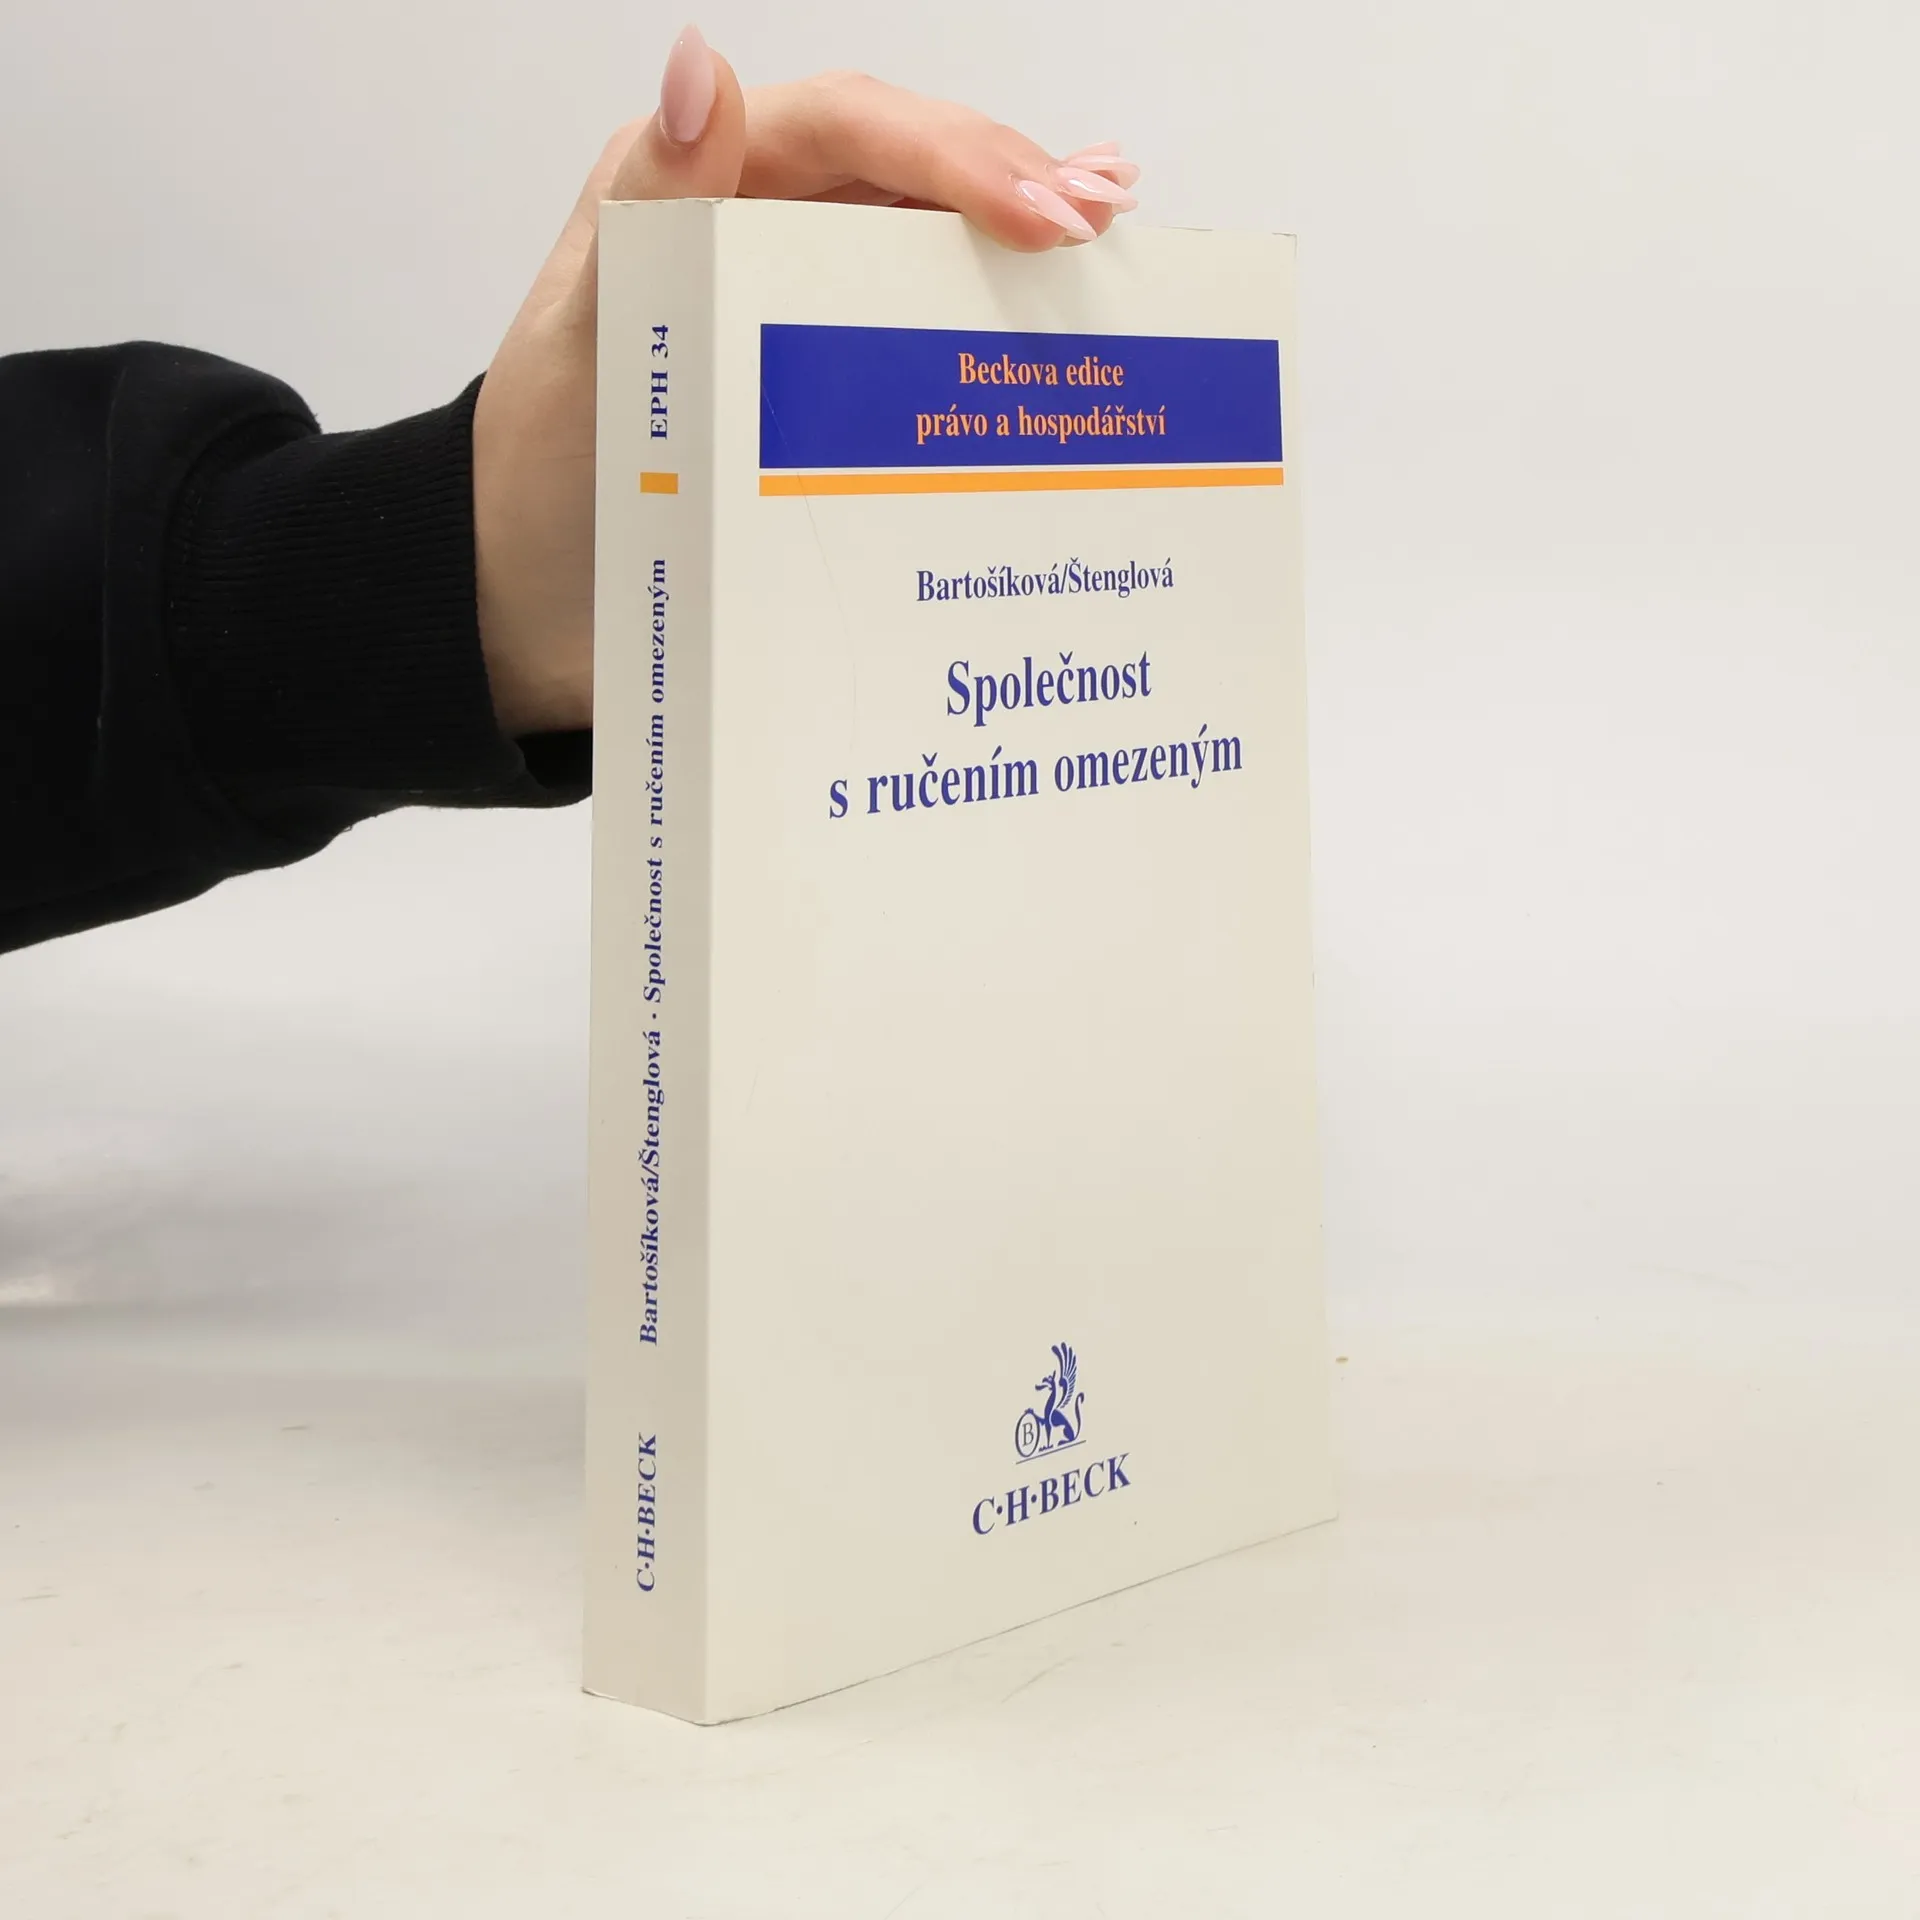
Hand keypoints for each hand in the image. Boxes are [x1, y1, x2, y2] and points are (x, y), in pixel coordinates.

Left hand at [471, 27, 1141, 738]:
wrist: (533, 607)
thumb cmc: (541, 481)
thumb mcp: (584, 345)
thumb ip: (646, 212)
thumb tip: (701, 69)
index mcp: (693, 186)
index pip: (847, 132)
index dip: (953, 158)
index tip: (1043, 216)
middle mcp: (757, 228)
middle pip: (907, 174)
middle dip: (1012, 186)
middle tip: (1103, 226)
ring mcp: (796, 306)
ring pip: (927, 245)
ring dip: (1020, 245)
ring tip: (1115, 246)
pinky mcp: (823, 385)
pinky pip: (918, 330)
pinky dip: (992, 320)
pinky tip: (1062, 312)